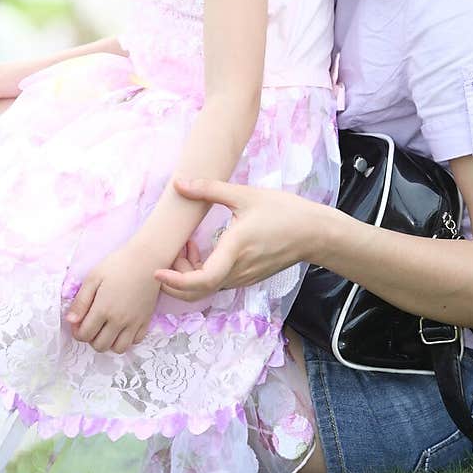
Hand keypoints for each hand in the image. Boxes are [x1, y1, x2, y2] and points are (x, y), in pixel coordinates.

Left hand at [65, 244, 163, 353]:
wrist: (146, 259)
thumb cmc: (118, 265)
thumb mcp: (93, 278)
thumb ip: (81, 301)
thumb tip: (70, 320)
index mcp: (103, 310)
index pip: (85, 335)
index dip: (77, 332)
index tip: (78, 323)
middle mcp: (119, 321)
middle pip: (100, 346)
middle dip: (91, 339)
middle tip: (91, 325)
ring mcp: (134, 323)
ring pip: (119, 348)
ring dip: (109, 342)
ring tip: (106, 328)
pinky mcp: (146, 320)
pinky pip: (136, 341)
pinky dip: (127, 338)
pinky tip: (122, 326)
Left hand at [154, 178, 317, 301]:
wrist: (315, 233)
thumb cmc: (284, 211)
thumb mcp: (245, 195)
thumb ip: (209, 189)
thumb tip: (179, 183)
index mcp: (234, 251)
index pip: (200, 281)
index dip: (175, 282)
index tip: (158, 271)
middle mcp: (237, 271)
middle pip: (197, 289)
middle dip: (176, 276)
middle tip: (174, 248)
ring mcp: (244, 277)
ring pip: (207, 286)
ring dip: (189, 272)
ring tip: (189, 243)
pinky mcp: (248, 277)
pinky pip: (218, 281)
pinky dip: (203, 272)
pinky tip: (203, 249)